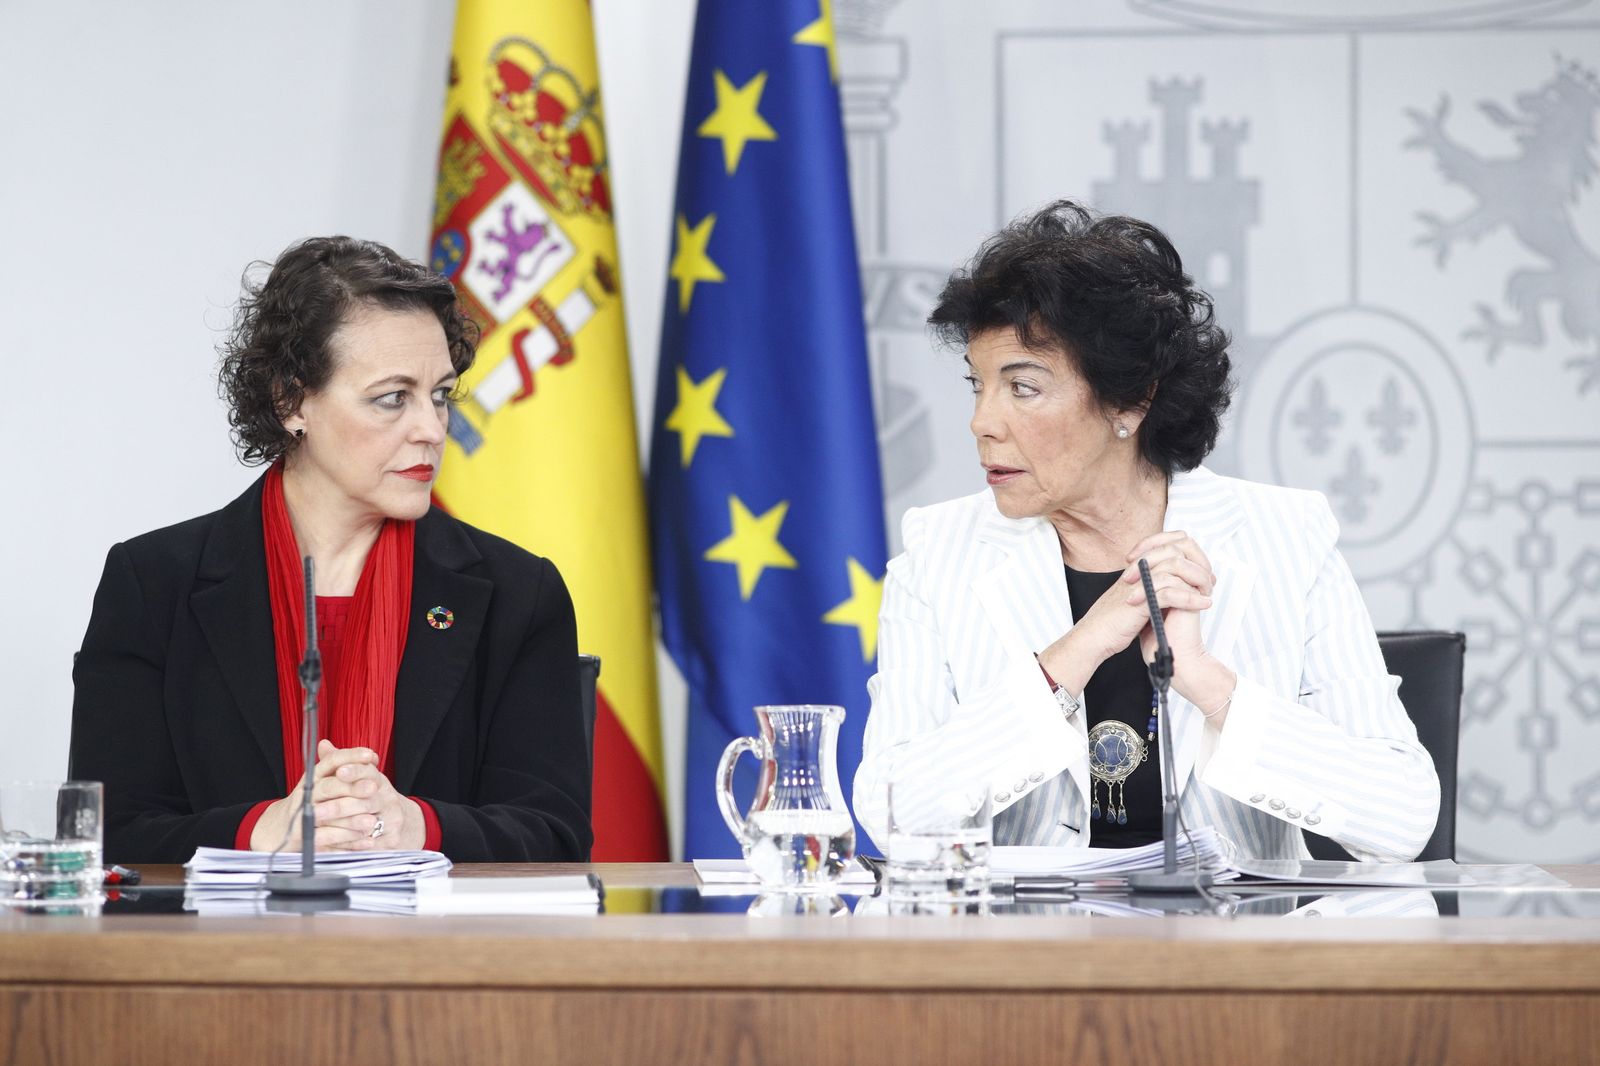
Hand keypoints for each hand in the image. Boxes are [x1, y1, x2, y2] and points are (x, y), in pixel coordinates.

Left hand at [309, 740, 425, 850]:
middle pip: (366, 801)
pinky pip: (368, 847)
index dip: (355, 771)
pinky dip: (348, 849)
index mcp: (380, 782)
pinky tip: (331, 849)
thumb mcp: (363, 779)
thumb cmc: (377, 799)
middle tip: (316, 811)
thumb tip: (322, 745)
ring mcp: (393, 821)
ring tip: (318, 833)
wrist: (405, 824)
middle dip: (339, 807)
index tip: (339, 772)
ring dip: (340, 830)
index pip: (369, 772)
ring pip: (366, 825)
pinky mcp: (392, 843)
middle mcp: (389, 800)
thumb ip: (342, 762)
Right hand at [1037, 532, 1212, 695]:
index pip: (1168, 543)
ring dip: (1197, 582)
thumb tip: (1177, 584)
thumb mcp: (1138, 597)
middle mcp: (1138, 570)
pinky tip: (1202, 605)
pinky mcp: (1140, 601)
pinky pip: (1170, 593)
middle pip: (1174, 550)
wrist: (1094, 637)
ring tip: (1208, 594)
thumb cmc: (1114, 621)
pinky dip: (1190, 599)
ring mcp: (1138, 584)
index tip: (1202, 573)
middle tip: (1209, 582)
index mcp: (1138, 567)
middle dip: (1197, 565)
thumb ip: (1155, 586)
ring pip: (1174, 568)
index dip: (1190, 554)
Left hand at [1126, 532, 1234, 723]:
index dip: (1153, 542)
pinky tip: (1134, 601)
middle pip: (1182, 543)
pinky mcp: (1192, 602)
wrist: (1168, 658)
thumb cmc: (1156, 634)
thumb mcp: (1148, 600)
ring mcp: (1195, 588)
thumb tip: (1138, 563)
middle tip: (1129, 568)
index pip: (1177, 541)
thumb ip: (1150, 580)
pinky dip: (1149, 589)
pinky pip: (1173, 583)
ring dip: (1147, 570)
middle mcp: (1193, 578)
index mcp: (1185, 575)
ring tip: (1128, 587)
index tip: (1131, 556)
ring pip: (1176, 560)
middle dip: (1151, 551)